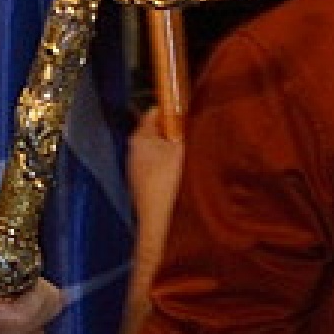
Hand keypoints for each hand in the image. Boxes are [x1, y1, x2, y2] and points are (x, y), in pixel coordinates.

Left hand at [127, 106, 185, 272]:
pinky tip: (188, 178)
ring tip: (196, 157)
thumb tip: (195, 113)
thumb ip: (186, 129)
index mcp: (139, 138)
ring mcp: (138, 171)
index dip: (174, 109)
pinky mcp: (145, 188)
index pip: (156, 112)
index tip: (193, 111)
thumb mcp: (181, 149)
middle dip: (178, 132)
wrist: (159, 224)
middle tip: (199, 135)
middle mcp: (134, 152)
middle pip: (159, 133)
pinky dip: (174, 170)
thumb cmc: (168, 182)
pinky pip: (162, 170)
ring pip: (161, 152)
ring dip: (178, 153)